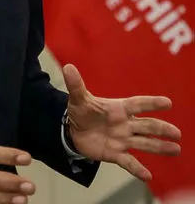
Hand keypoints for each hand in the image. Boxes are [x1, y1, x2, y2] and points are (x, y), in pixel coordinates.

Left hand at [63, 63, 181, 181]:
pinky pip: (129, 162)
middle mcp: (124, 124)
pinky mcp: (115, 154)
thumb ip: (76, 85)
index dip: (151, 103)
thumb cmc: (81, 111)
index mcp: (118, 108)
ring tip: (175, 149)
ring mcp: (122, 140)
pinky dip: (137, 169)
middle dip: (161, 129)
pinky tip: (147, 176)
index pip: (137, 104)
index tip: (167, 102)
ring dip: (159, 147)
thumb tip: (68, 68)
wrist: (73, 130)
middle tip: (176, 133)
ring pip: (144, 143)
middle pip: (146, 126)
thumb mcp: (78, 98)